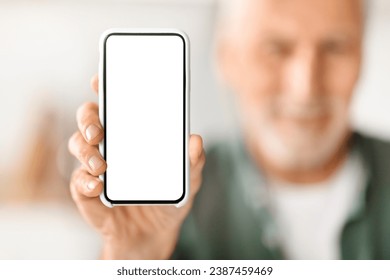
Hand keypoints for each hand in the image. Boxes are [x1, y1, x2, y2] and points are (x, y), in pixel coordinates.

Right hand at [68, 75, 204, 258]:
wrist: (154, 233)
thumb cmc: (168, 199)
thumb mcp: (188, 180)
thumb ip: (192, 161)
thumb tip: (195, 141)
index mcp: (132, 135)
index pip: (114, 105)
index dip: (104, 88)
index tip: (100, 78)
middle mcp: (111, 146)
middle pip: (89, 120)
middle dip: (88, 118)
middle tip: (99, 129)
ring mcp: (97, 168)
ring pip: (78, 146)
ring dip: (85, 151)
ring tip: (101, 164)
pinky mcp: (88, 193)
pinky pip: (78, 182)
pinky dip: (84, 182)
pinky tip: (97, 186)